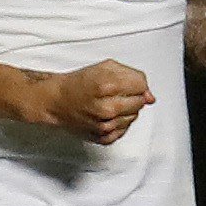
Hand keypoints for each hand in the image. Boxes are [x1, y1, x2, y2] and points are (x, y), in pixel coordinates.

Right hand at [30, 59, 154, 143]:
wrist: (56, 102)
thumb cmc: (78, 84)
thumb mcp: (105, 68)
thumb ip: (132, 76)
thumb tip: (150, 96)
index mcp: (106, 86)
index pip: (142, 85)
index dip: (136, 82)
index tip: (125, 82)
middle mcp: (106, 108)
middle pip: (140, 102)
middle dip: (132, 95)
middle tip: (114, 93)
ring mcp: (105, 126)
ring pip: (134, 116)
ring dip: (126, 109)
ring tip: (108, 103)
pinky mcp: (103, 138)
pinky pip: (125, 129)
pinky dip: (119, 122)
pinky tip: (106, 115)